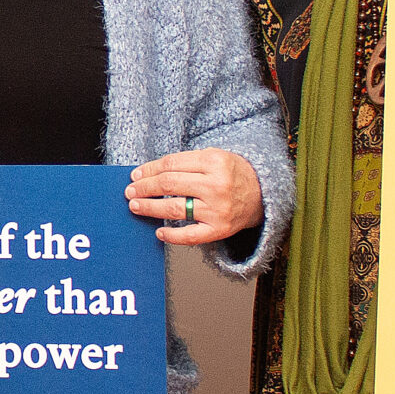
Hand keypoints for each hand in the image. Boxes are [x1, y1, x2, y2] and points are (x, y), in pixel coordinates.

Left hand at [126, 149, 261, 245]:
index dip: (149, 170)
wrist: (263, 194)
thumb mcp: (215, 157)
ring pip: (174, 208)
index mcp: (214, 161)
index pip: (171, 164)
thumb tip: (149, 174)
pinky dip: (172, 236)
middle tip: (130, 191)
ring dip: (150, 207)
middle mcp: (216, 185)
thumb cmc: (233, 174)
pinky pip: (190, 236)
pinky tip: (159, 232)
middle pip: (169, 184)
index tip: (135, 175)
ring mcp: (217, 209)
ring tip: (136, 206)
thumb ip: (186, 163)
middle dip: (144, 187)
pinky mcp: (220, 229)